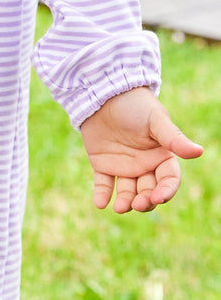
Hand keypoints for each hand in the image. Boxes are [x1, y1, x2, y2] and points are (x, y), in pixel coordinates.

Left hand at [79, 86, 202, 213]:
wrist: (104, 91)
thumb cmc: (135, 103)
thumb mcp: (156, 120)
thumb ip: (174, 139)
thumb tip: (198, 152)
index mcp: (161, 155)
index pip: (168, 180)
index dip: (166, 191)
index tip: (158, 197)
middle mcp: (144, 164)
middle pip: (148, 191)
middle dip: (145, 201)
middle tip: (138, 204)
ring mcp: (124, 166)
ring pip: (127, 192)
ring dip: (125, 202)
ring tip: (120, 207)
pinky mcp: (103, 164)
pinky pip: (104, 184)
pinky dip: (102, 195)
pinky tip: (100, 203)